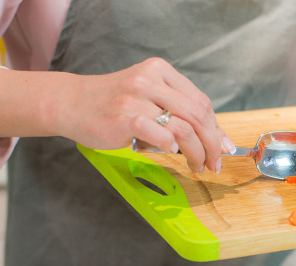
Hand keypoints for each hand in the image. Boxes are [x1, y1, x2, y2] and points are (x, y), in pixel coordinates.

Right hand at [59, 58, 232, 172]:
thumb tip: (214, 137)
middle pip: (198, 114)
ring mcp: (138, 97)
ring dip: (198, 152)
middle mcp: (150, 80)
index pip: (201, 101)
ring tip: (198, 166)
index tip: (224, 147)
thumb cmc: (112, 105)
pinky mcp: (127, 117)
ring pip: (185, 127)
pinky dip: (174, 148)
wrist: (71, 104)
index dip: (217, 128)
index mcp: (160, 71)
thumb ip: (176, 111)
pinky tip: (174, 156)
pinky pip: (162, 136)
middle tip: (215, 163)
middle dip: (213, 144)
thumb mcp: (146, 97)